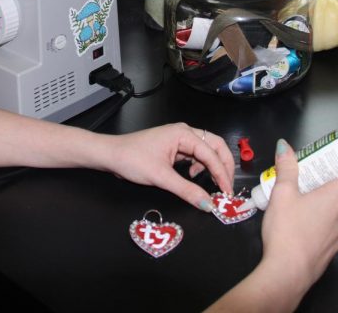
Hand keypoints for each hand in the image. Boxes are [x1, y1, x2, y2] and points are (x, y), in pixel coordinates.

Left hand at [105, 123, 234, 210]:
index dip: (223, 174)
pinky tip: (194, 176)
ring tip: (214, 184)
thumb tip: (208, 204)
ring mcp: (179, 139)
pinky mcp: (174, 147)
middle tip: (227, 187)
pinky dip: (201, 167)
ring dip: (213, 167)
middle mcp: (184, 133)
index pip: (212, 154)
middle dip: (224, 166)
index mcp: (183, 134)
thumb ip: (187, 190)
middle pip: (215, 146)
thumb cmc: (132, 160)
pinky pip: (195, 155)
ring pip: (207, 151)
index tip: (228, 192)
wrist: (110, 155)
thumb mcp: (161, 177)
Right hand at [260, 139, 337, 296]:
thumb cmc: (288, 231)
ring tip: (311, 194)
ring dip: (334, 200)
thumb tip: (284, 147)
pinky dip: (329, 217)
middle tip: (320, 172)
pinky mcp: (336, 246)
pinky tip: (308, 218)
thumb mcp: (282, 194)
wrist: (288, 272)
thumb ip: (286, 168)